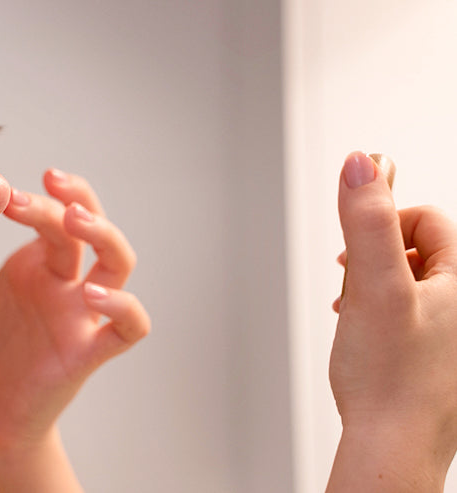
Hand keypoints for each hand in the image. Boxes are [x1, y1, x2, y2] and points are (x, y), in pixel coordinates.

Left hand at [0, 168, 149, 452]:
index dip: (40, 195)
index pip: (54, 214)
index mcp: (35, 266)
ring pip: (119, 263)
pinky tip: (92, 295)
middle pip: (91, 224)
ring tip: (75, 219)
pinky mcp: (87, 351)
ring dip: (105, 233)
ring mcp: (80, 314)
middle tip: (49, 181)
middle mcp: (64, 283)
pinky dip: (123, 307)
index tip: (5, 189)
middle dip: (75, 196)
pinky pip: (128, 327)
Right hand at [328, 152, 456, 490]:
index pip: (429, 220)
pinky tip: (364, 338)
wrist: (392, 447)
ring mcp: (453, 337)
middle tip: (352, 285)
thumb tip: (363, 162)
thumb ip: (367, 220)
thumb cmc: (390, 381)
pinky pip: (408, 319)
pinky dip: (380, 318)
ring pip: (410, 286)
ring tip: (355, 314)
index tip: (355, 250)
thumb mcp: (374, 286)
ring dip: (373, 290)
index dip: (384, 224)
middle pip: (419, 251)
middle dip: (374, 260)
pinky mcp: (437, 361)